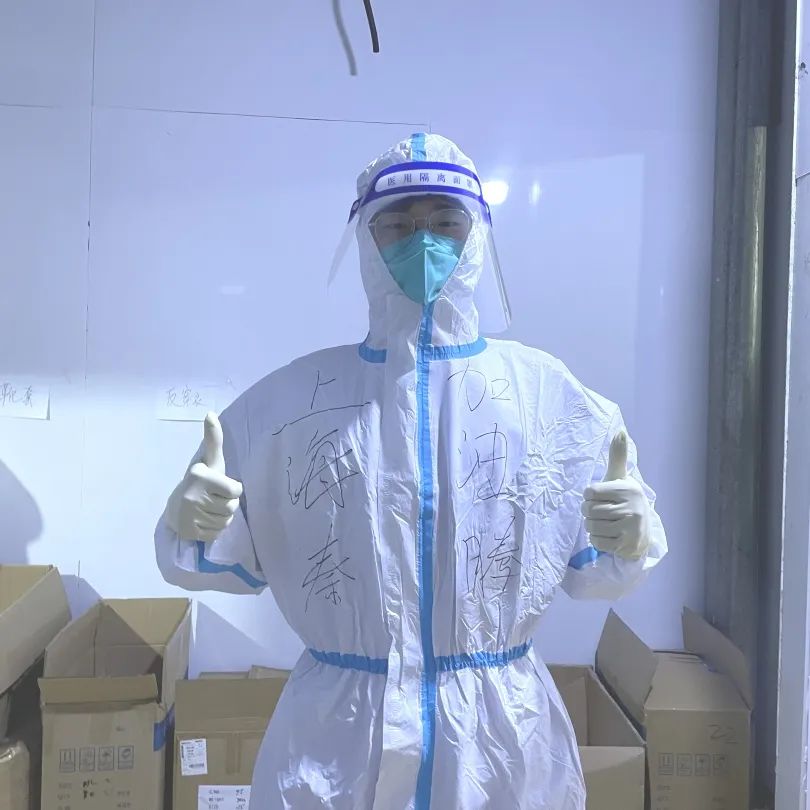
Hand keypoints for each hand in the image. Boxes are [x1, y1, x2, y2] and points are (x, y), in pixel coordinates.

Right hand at [164, 412, 243, 542]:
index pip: (236, 490)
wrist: (175, 506)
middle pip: (232, 507)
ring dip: (222, 517)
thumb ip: (213, 439)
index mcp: (200, 476)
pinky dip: (214, 529)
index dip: (233, 489)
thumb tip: (211, 413)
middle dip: (227, 503)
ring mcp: (190, 516)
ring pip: (226, 521)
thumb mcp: (209, 460)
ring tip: (209, 508)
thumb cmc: (200, 481)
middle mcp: (193, 496)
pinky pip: (217, 533)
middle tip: (214, 498)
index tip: (221, 486)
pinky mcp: (190, 532)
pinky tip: (204, 520)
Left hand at [581, 430, 650, 560]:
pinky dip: (598, 541)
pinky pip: (596, 542)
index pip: (589, 492)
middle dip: (590, 513)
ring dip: (593, 527)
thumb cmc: (624, 500)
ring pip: (590, 527)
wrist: (642, 533)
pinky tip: (610, 536)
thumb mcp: (620, 478)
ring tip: (607, 524)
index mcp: (627, 489)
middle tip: (603, 514)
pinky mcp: (626, 545)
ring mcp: (630, 528)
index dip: (590, 497)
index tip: (602, 498)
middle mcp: (631, 507)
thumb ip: (618, 455)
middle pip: (588, 510)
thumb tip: (620, 430)